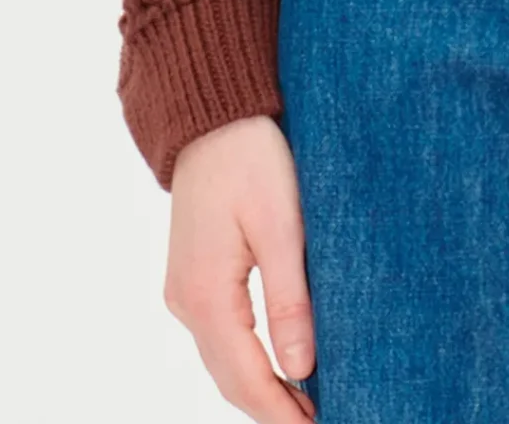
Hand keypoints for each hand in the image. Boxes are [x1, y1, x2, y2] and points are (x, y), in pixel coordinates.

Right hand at [164, 115, 317, 419]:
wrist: (212, 116)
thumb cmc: (251, 158)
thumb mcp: (281, 224)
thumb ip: (290, 300)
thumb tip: (301, 369)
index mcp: (207, 295)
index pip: (247, 378)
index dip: (282, 413)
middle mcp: (187, 302)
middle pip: (231, 378)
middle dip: (273, 409)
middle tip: (323, 420)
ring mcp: (185, 291)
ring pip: (224, 361)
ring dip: (262, 388)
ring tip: (310, 404)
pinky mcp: (193, 276)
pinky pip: (220, 336)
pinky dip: (249, 360)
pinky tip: (281, 363)